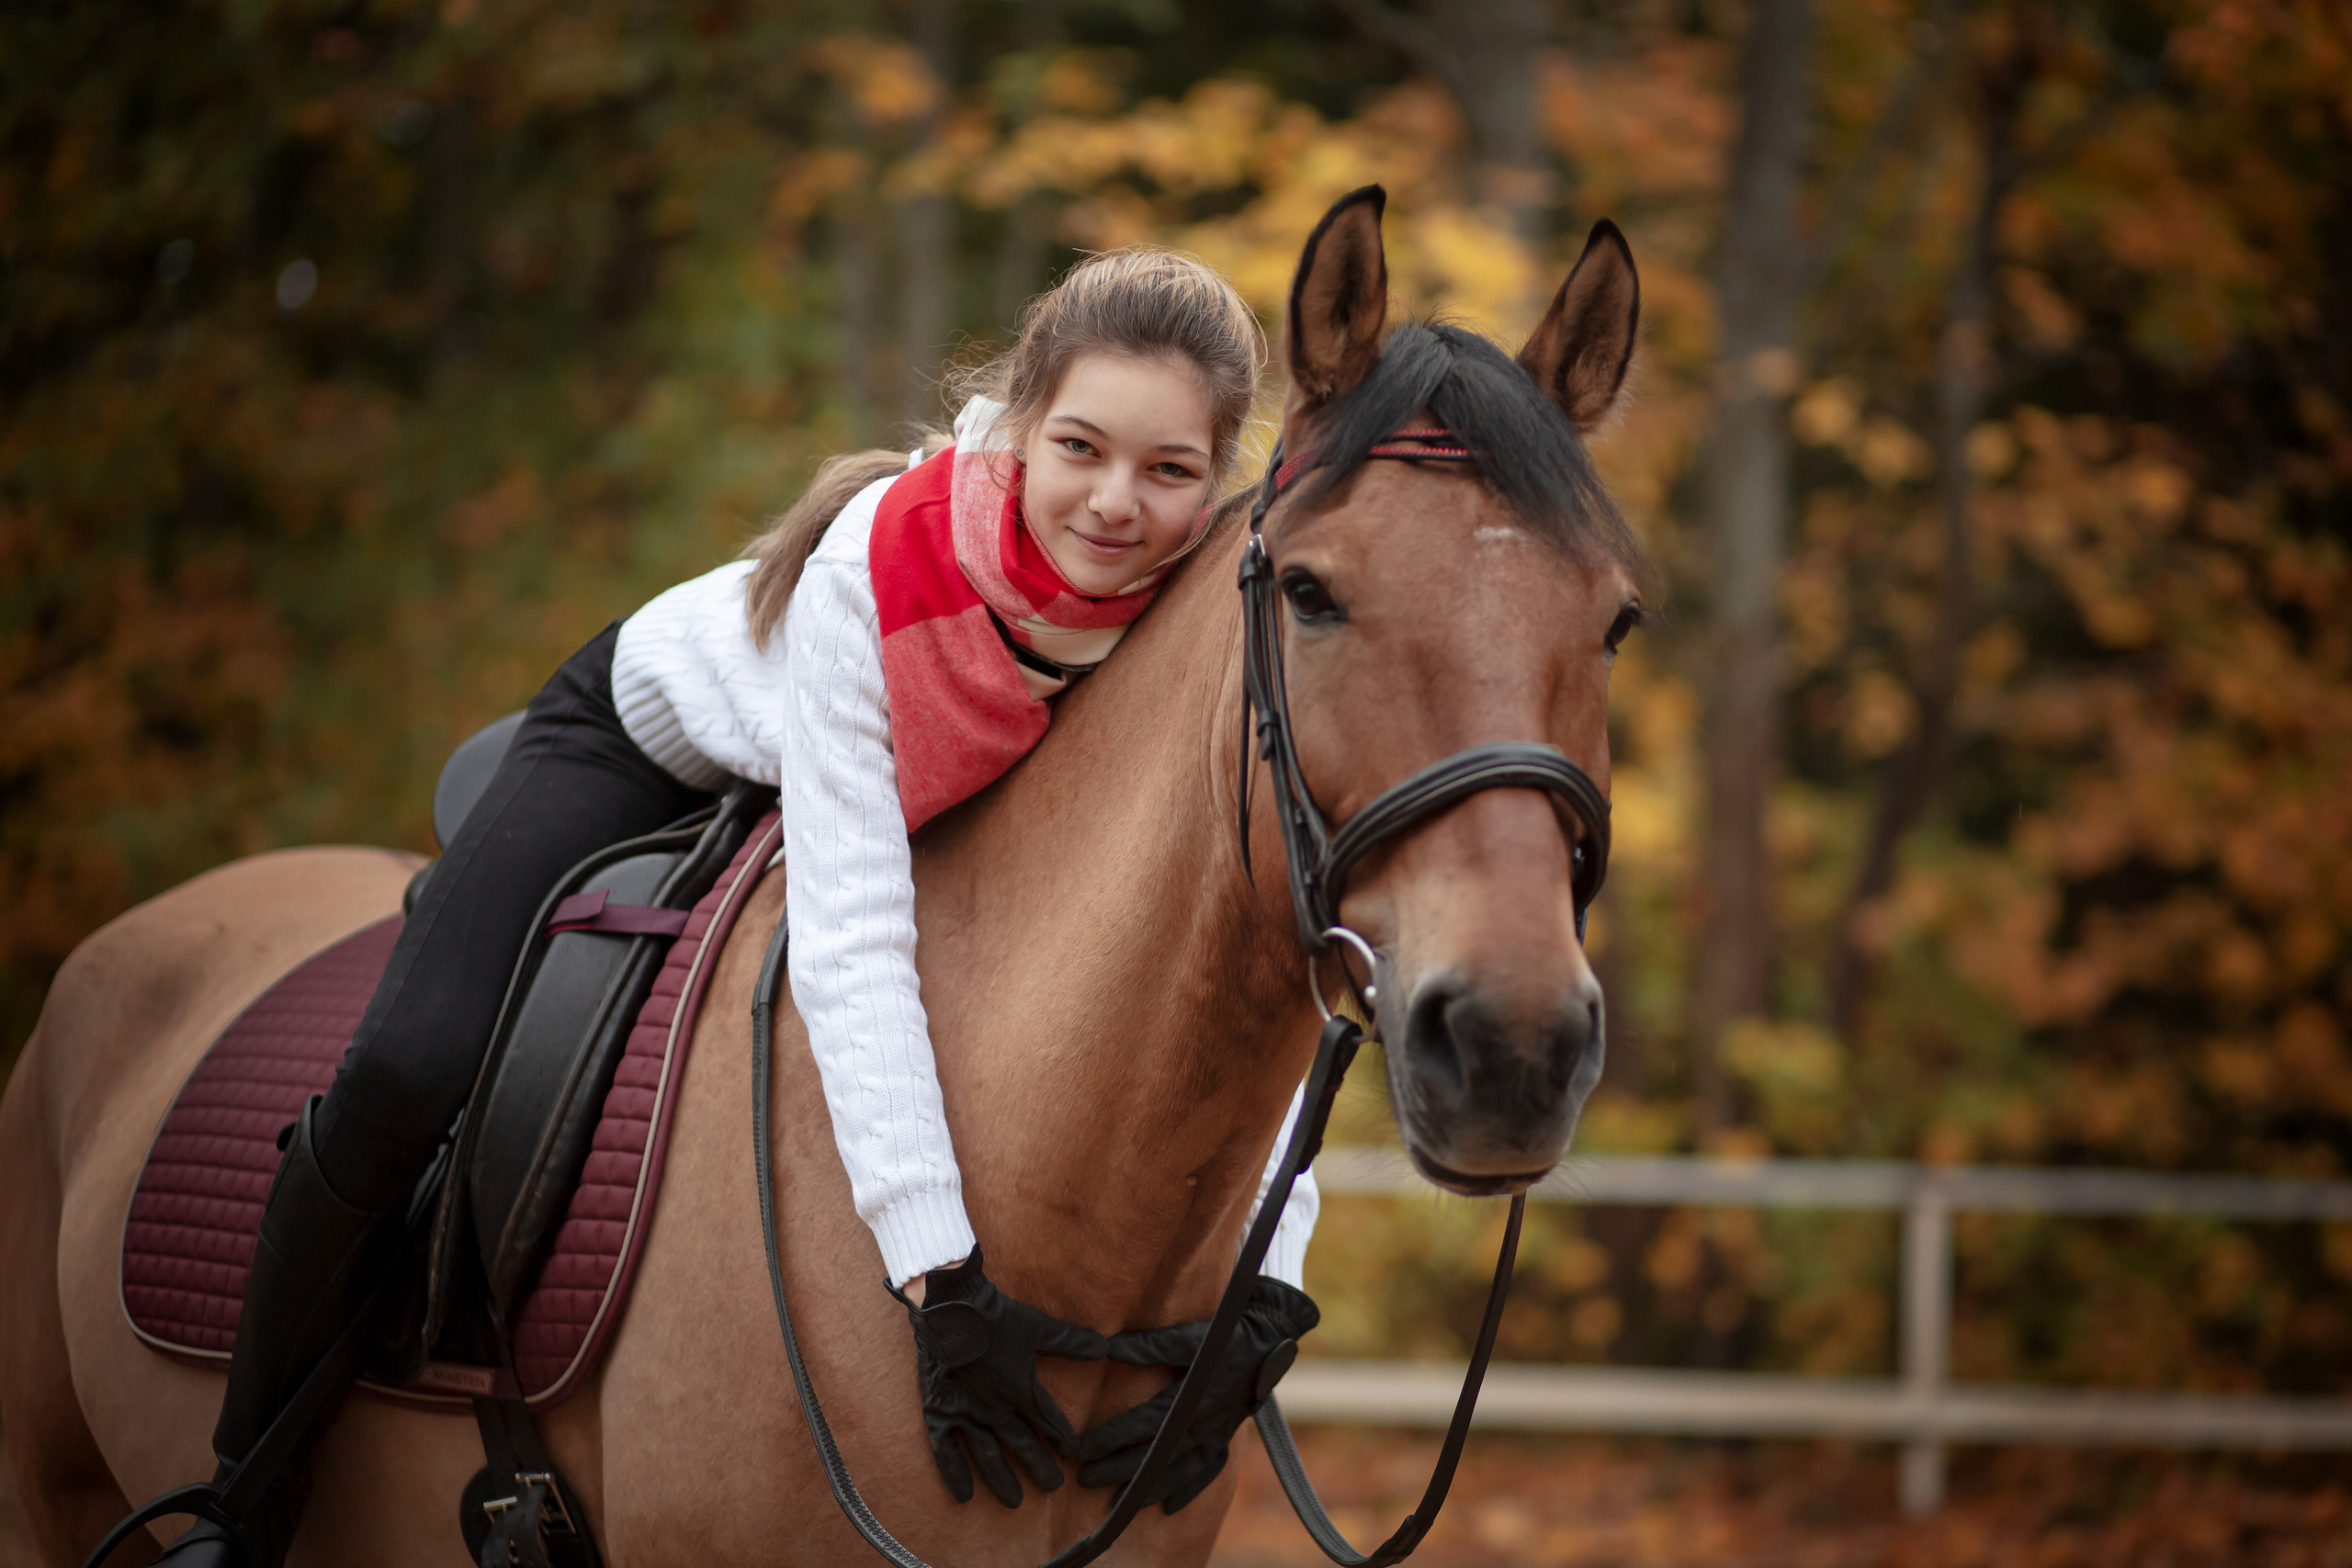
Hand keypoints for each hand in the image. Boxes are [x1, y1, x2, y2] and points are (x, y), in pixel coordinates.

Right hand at [888, 1247, 1109, 1507]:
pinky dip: (955, 1472)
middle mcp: (997, 1407)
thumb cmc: (994, 1315)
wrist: (949, 1306)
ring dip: (1002, 1479)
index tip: (1076, 1456)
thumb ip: (1070, 1342)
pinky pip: (946, 1449)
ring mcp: (968, 1412)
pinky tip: (964, 1495)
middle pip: (1022, 1444)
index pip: (1049, 1421)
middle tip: (1053, 1487)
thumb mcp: (1038, 1327)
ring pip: (988, 1454)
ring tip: (1015, 1502)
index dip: (1064, 1439)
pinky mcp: (941, 1411)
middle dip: (1039, 1466)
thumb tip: (1106, 1347)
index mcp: (1021, 1388)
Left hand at [1078, 1277, 1319, 1513]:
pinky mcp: (1225, 1438)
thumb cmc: (1229, 1333)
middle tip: (1085, 1480)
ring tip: (1118, 1502)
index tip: (1082, 1449)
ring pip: (1178, 1471)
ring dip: (1147, 1488)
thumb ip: (1150, 1346)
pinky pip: (1207, 1473)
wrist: (1273, 1342)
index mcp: (1191, 1398)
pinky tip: (1167, 1507)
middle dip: (1119, 1469)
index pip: (1143, 1424)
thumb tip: (1108, 1347)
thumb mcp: (1191, 1336)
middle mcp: (1202, 1424)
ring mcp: (1215, 1435)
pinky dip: (1188, 1491)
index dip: (1111, 1437)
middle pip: (1155, 1454)